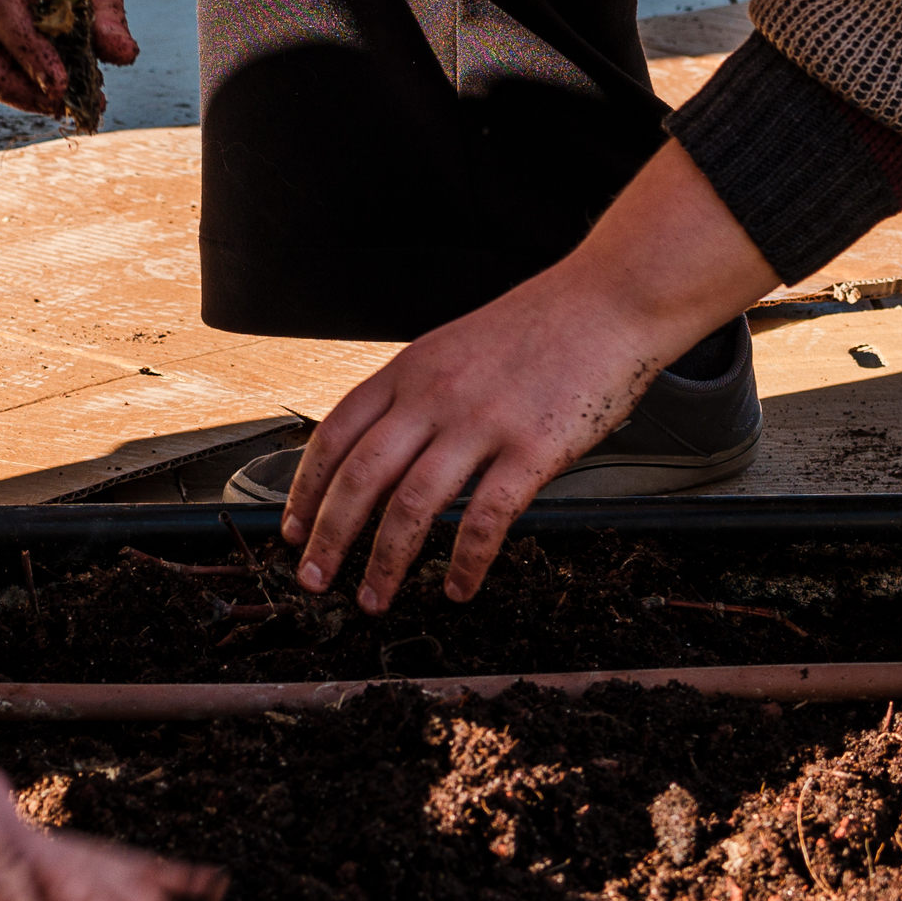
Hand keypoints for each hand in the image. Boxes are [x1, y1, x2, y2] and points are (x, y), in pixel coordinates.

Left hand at [285, 139, 774, 611]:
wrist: (608, 301)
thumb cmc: (539, 327)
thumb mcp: (454, 348)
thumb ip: (417, 395)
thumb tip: (382, 451)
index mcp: (409, 370)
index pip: (334, 435)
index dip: (306, 489)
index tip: (293, 529)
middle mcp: (434, 396)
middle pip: (360, 478)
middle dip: (329, 538)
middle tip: (315, 580)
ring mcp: (480, 423)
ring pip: (411, 506)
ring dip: (386, 563)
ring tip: (375, 599)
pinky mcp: (531, 449)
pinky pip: (485, 519)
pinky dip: (465, 562)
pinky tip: (458, 587)